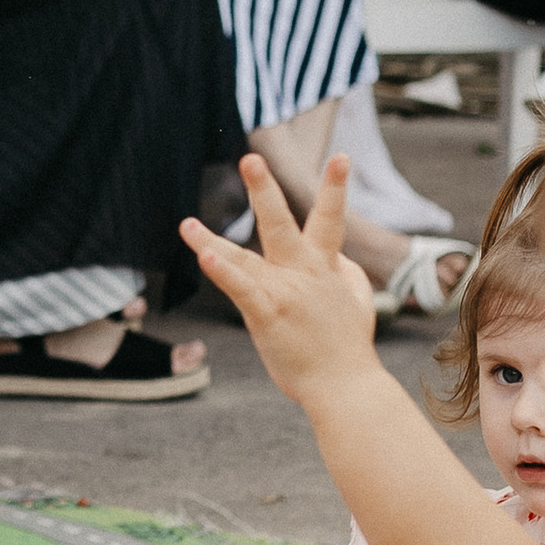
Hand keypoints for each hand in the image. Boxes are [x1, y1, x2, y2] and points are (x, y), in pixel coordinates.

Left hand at [179, 152, 377, 406]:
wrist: (347, 388)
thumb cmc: (348, 348)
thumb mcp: (359, 303)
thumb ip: (347, 274)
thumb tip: (339, 256)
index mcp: (323, 268)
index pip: (329, 219)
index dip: (334, 187)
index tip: (340, 155)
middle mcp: (303, 273)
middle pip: (281, 224)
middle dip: (265, 190)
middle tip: (251, 158)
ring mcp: (285, 293)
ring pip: (243, 260)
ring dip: (213, 242)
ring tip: (186, 225)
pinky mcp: (268, 316)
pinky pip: (242, 290)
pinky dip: (224, 273)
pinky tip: (205, 256)